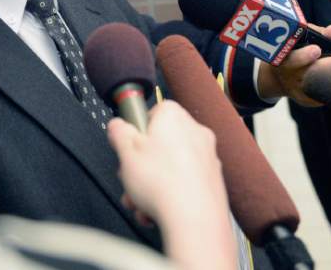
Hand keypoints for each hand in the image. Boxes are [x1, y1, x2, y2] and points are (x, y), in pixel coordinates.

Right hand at [108, 101, 236, 269]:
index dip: (137, 131)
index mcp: (174, 117)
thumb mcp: (125, 151)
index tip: (128, 145)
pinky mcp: (212, 181)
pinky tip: (155, 210)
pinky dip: (168, 195)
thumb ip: (118, 132)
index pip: (152, 111)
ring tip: (139, 201)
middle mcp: (195, 132)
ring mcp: (207, 157)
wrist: (194, 219)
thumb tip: (117, 125)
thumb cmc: (164, 184)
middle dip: (141, 165)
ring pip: (170, 167)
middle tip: (130, 177)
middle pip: (160, 143)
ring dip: (151, 185)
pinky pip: (183, 183)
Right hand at [257, 24, 330, 105]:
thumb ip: (315, 32)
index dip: (303, 55)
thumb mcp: (298, 38)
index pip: (291, 57)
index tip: (317, 49)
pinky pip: (322, 99)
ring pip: (318, 87)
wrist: (280, 76)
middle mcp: (287, 75)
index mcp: (283, 57)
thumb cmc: (293, 51)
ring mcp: (296, 89)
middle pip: (309, 73)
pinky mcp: (305, 100)